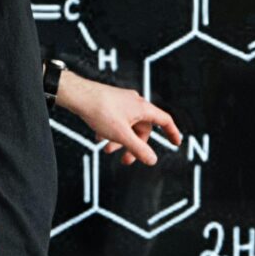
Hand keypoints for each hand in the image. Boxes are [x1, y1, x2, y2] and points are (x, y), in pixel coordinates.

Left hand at [60, 75, 181, 165]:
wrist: (78, 95)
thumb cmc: (100, 111)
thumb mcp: (121, 135)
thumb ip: (138, 149)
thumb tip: (153, 160)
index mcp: (143, 108)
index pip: (164, 121)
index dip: (172, 132)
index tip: (176, 142)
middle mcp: (135, 103)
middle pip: (142, 128)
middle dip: (134, 145)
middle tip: (125, 160)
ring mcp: (122, 101)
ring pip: (127, 125)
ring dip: (119, 140)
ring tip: (107, 149)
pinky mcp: (110, 102)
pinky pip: (116, 120)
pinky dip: (110, 131)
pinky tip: (98, 138)